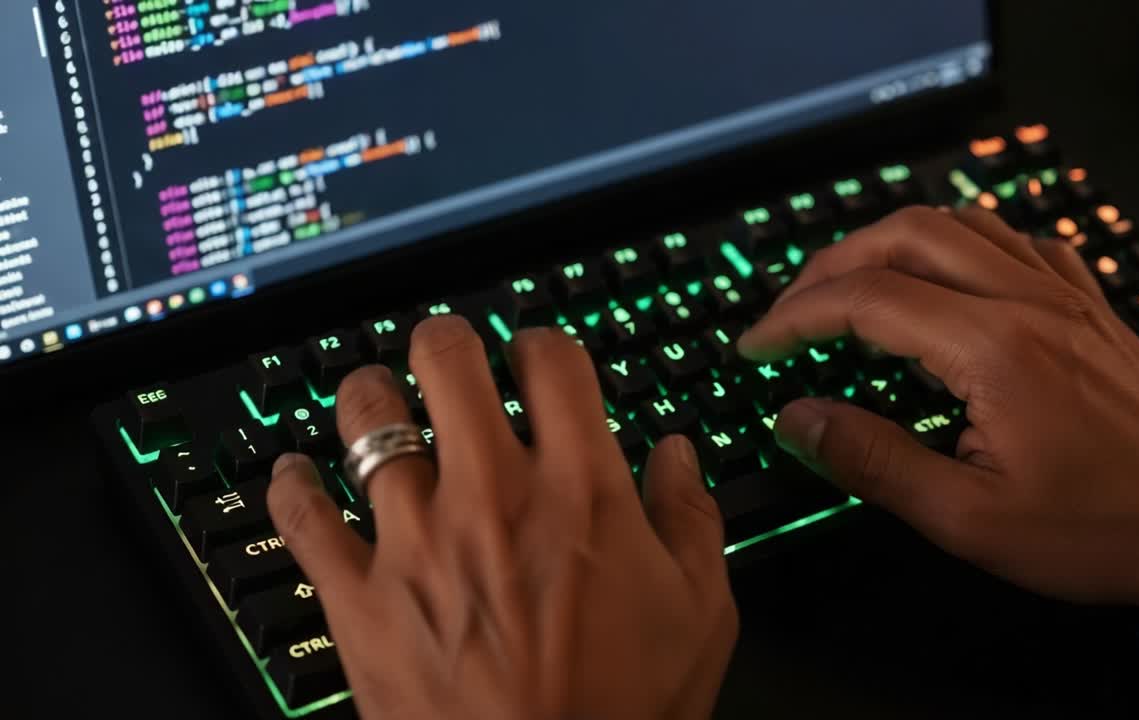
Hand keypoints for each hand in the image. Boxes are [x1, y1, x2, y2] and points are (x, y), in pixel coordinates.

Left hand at [267, 318, 736, 719]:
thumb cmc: (623, 714)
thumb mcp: (699, 612)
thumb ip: (690, 518)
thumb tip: (676, 454)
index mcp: (579, 491)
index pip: (551, 362)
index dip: (543, 344)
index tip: (538, 360)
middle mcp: (491, 498)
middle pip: (448, 360)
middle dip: (448, 342)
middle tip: (449, 356)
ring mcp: (416, 542)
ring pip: (366, 417)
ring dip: (371, 395)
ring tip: (378, 398)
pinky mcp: (359, 597)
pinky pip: (302, 516)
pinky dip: (291, 485)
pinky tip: (294, 474)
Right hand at [739, 206, 1138, 606]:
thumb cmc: (1098, 530)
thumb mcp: (967, 517)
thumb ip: (872, 460)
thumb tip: (797, 419)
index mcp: (991, 347)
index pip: (864, 299)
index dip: (794, 317)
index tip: (758, 347)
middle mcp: (1026, 300)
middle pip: (904, 235)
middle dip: (830, 265)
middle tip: (790, 310)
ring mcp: (1063, 294)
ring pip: (958, 223)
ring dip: (888, 242)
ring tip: (848, 283)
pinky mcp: (1088, 305)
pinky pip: (1016, 239)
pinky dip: (961, 242)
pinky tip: (947, 274)